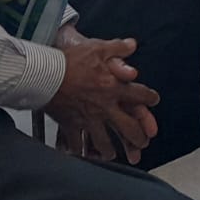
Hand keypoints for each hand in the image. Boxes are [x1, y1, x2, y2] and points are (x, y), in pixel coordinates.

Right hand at [44, 34, 160, 162]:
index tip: (153, 100)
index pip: (139, 94)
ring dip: (109, 150)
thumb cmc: (70, 60)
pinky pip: (77, 144)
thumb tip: (132, 45)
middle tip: (142, 143)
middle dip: (137, 137)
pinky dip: (79, 152)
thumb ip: (117, 47)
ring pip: (104, 142)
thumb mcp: (97, 47)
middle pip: (128, 127)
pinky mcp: (71, 125)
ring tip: (112, 155)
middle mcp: (104, 106)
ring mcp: (88, 119)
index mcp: (113, 87)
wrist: (46, 74)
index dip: (149, 98)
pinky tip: (82, 155)